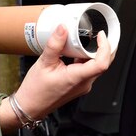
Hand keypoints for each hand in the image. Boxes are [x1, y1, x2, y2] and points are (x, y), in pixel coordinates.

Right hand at [0, 24, 114, 133]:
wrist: (30, 106)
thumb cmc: (35, 91)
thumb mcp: (43, 63)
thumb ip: (55, 44)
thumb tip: (62, 29)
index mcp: (77, 78)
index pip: (102, 63)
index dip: (105, 47)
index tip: (100, 35)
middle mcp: (84, 83)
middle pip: (104, 63)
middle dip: (105, 47)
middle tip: (98, 34)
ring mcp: (83, 85)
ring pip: (97, 66)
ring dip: (95, 52)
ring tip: (86, 39)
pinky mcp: (79, 85)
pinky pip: (89, 69)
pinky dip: (86, 58)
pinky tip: (77, 51)